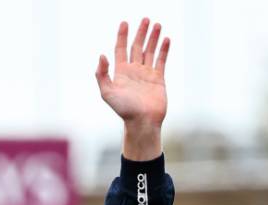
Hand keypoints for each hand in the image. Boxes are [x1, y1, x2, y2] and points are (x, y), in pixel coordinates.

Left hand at [95, 18, 169, 159]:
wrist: (142, 122)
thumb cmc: (124, 110)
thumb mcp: (107, 93)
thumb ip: (102, 74)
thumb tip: (102, 55)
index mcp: (121, 72)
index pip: (121, 48)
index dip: (122, 36)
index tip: (125, 23)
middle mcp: (134, 71)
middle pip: (137, 46)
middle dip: (141, 33)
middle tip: (146, 19)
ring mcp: (146, 74)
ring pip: (150, 51)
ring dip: (153, 38)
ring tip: (157, 25)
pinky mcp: (158, 79)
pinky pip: (161, 61)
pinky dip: (163, 50)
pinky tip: (165, 39)